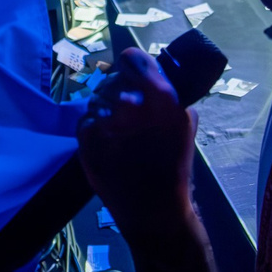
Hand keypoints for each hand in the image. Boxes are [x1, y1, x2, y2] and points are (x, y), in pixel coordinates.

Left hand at [73, 48, 197, 245]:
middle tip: (127, 111)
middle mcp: (131, 104)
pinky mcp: (86, 138)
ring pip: (98, 100)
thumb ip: (171, 98)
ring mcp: (105, 121)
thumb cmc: (174, 169)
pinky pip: (86, 119)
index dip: (133, 65)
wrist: (154, 211)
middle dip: (119, 92)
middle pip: (113, 80)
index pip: (133, 59)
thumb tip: (157, 79)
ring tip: (118, 132)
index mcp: (161, 98)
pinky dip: (94, 128)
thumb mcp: (185, 127)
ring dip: (106, 110)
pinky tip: (108, 143)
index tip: (133, 72)